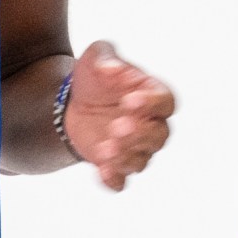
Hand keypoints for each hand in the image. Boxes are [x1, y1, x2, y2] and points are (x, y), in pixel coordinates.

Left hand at [61, 41, 176, 190]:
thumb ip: (105, 58)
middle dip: (140, 134)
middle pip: (159, 136)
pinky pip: (121, 181)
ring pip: (142, 160)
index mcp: (152, 95)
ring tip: (105, 149)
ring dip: (125, 157)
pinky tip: (103, 171)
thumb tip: (112, 69)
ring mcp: (134, 147)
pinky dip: (114, 180)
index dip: (151, 103)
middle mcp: (150, 124)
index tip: (129, 100)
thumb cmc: (95, 77)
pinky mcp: (115, 165)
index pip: (166, 102)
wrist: (72, 103)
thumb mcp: (97, 57)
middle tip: (118, 127)